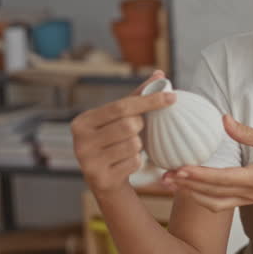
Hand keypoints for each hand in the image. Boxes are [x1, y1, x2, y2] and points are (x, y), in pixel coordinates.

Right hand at [71, 70, 175, 196]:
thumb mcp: (122, 118)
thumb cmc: (115, 141)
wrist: (105, 179)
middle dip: (140, 127)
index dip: (148, 101)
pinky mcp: (101, 178)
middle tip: (136, 130)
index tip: (172, 97)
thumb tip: (160, 74)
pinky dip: (136, 161)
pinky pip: (133, 162)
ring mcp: (89, 162)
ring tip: (127, 148)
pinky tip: (125, 163)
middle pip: (129, 125)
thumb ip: (138, 96)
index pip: (121, 106)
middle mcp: (80, 141)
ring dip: (138, 146)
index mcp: (83, 121)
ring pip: (133, 144)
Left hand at [163, 115, 252, 211]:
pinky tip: (187, 187)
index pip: (223, 178)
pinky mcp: (245, 199)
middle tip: (164, 176)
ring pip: (213, 203)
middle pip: (213, 194)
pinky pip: (218, 203)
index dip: (200, 175)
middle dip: (187, 185)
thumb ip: (246, 132)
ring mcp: (247, 199)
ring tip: (170, 182)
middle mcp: (250, 193)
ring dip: (190, 193)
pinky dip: (200, 196)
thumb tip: (223, 119)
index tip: (181, 169)